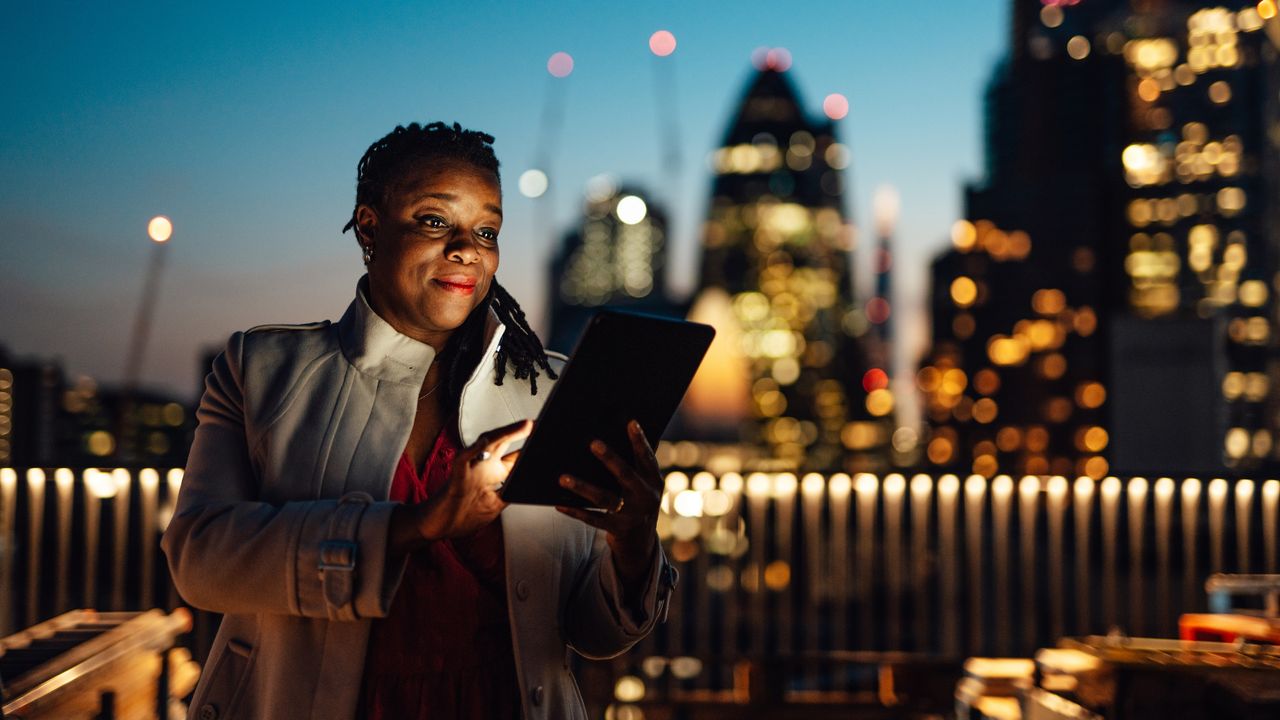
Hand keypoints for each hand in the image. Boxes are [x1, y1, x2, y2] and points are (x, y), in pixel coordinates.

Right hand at [390, 419, 529, 552]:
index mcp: (493, 474)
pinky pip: (462, 461)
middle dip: (520, 432)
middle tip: (538, 422)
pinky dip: (472, 451)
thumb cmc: (461, 515)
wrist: (435, 527)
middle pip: (503, 443)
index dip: (530, 446)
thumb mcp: (494, 506)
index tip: (547, 437)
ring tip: (523, 425)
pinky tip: (482, 443)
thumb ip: (509, 493)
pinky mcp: (456, 478)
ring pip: (485, 444)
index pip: (515, 455)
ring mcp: (469, 470)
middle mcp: (482, 467)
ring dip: (504, 433)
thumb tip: (530, 487)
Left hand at [556, 419, 661, 590]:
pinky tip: (559, 503)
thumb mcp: (645, 483)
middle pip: (626, 475)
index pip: (647, 458)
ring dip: (583, 488)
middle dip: (610, 459)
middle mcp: (645, 497)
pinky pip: (593, 519)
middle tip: (593, 443)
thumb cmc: (637, 499)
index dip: (640, 441)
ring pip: (604, 499)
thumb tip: (618, 433)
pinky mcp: (616, 529)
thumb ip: (636, 464)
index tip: (631, 422)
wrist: (641, 540)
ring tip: (563, 478)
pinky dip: (575, 511)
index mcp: (654, 481)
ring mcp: (631, 515)